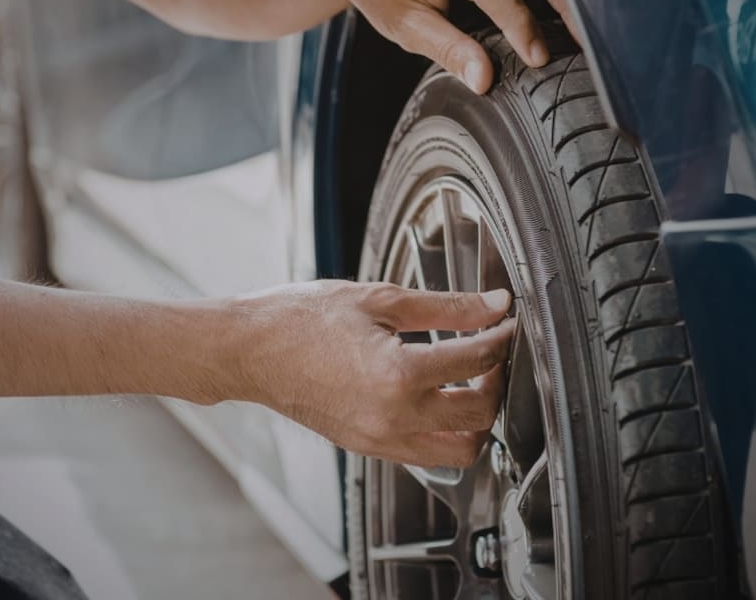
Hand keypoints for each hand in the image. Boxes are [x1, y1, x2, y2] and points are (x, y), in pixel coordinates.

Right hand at [215, 281, 514, 467]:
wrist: (249, 351)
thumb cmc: (301, 319)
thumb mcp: (379, 299)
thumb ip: (446, 306)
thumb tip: (494, 304)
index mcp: (398, 374)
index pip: (477, 360)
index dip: (501, 336)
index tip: (506, 321)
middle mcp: (394, 417)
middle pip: (480, 414)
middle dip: (497, 382)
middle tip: (493, 353)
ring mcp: (381, 439)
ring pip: (460, 451)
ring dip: (478, 420)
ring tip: (472, 383)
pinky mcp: (369, 448)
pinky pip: (427, 456)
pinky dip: (446, 433)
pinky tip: (440, 399)